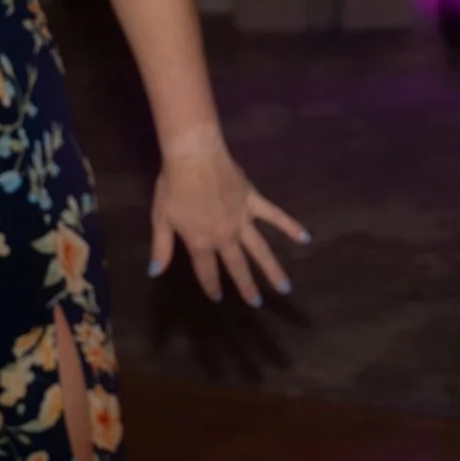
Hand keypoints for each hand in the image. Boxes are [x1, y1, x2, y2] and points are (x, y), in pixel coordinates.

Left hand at [148, 126, 308, 307]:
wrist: (194, 156)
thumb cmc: (172, 186)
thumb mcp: (161, 218)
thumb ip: (161, 247)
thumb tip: (155, 272)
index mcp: (200, 242)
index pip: (206, 271)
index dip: (211, 286)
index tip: (218, 297)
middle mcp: (224, 236)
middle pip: (237, 266)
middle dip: (246, 287)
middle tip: (256, 304)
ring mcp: (242, 220)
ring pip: (260, 250)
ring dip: (272, 270)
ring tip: (285, 287)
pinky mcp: (253, 202)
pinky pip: (275, 216)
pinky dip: (290, 226)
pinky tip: (305, 237)